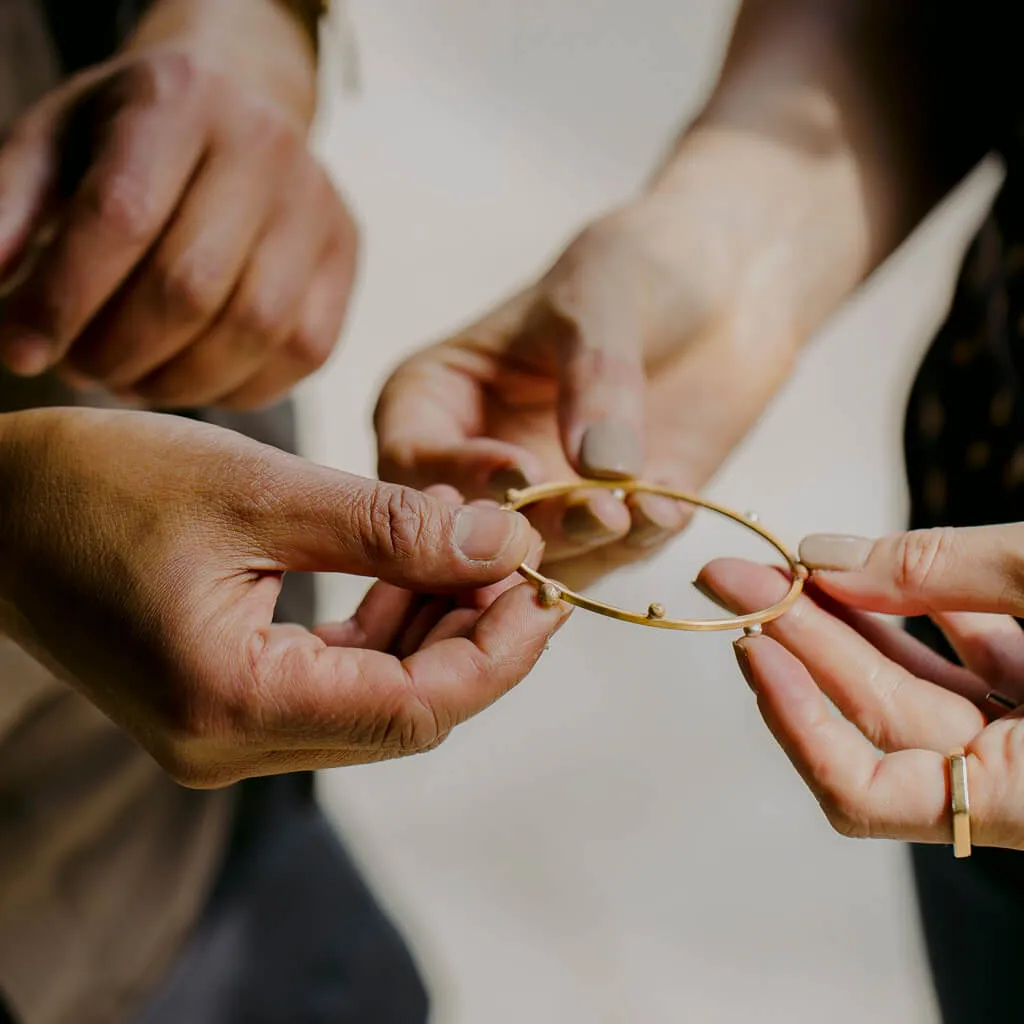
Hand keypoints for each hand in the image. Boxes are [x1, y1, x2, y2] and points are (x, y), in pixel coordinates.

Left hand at [0, 34, 353, 407]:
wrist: (242, 109)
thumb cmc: (132, 137)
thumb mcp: (57, 144)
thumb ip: (12, 207)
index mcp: (179, 98)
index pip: (121, 215)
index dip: (64, 299)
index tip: (20, 352)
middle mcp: (264, 146)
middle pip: (192, 284)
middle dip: (120, 349)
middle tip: (81, 367)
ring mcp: (319, 206)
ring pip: (255, 328)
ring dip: (179, 380)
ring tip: (131, 377)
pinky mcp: (347, 259)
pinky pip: (301, 351)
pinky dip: (239, 386)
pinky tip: (192, 377)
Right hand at [0, 408, 568, 786]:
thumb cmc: (103, 483)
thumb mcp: (262, 488)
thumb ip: (391, 527)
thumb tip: (504, 545)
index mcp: (229, 703)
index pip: (414, 712)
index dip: (498, 652)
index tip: (545, 584)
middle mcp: (227, 744)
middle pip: (405, 715)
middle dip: (478, 639)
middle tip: (525, 561)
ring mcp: (224, 732)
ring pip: (378, 700)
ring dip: (437, 631)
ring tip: (478, 552)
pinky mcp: (225, 702)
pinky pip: (337, 681)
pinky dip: (388, 631)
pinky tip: (416, 570)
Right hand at [376, 173, 807, 590]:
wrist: (725, 281)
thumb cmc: (638, 266)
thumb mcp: (602, 300)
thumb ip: (595, 378)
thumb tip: (600, 468)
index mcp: (439, 400)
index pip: (412, 457)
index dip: (454, 476)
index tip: (517, 472)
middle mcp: (482, 461)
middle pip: (476, 525)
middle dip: (528, 527)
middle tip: (581, 514)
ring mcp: (548, 496)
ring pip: (545, 553)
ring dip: (587, 544)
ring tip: (628, 514)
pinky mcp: (614, 518)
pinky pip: (617, 552)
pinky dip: (641, 540)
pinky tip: (669, 507)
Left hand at [697, 526, 1023, 850]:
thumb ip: (948, 572)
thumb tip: (826, 559)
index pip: (868, 796)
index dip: (796, 722)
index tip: (751, 647)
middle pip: (881, 716)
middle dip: (803, 638)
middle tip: (732, 579)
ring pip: (926, 686)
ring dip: (859, 619)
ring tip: (790, 567)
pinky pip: (985, 666)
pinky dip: (942, 616)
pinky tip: (890, 571)